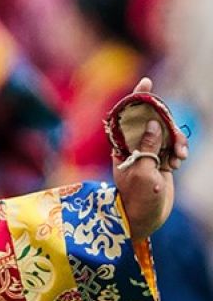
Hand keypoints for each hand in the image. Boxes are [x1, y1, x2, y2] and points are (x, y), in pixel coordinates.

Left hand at [113, 78, 185, 239]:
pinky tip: (177, 164)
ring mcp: (148, 151)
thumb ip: (147, 147)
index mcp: (122, 146)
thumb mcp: (142, 173)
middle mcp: (134, 145)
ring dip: (177, 142)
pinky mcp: (160, 159)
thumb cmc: (138, 199)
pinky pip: (174, 145)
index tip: (146, 82)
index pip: (127, 116)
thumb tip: (152, 124)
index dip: (137, 98)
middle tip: (176, 148)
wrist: (144, 218)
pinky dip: (179, 151)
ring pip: (167, 133)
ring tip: (178, 161)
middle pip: (154, 120)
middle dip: (169, 127)